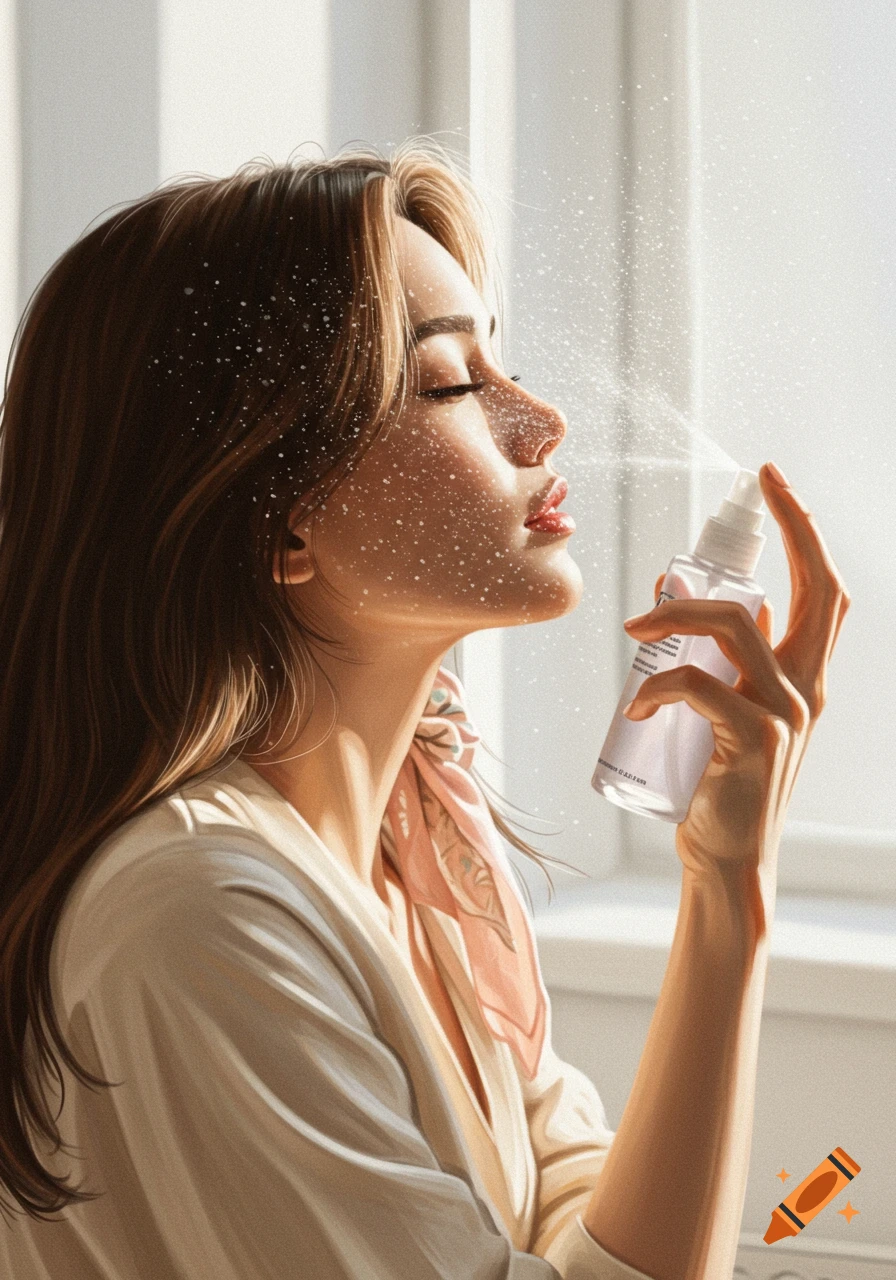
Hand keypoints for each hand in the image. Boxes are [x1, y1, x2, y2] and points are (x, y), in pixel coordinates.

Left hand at [621, 463, 849, 888]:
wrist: (724, 856)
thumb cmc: (715, 782)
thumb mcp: (725, 711)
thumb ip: (718, 660)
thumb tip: (680, 595)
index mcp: (802, 677)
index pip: (824, 591)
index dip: (806, 533)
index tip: (775, 484)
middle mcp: (806, 688)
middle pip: (818, 591)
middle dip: (794, 529)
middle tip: (760, 487)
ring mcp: (785, 714)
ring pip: (737, 628)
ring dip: (679, 614)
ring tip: (636, 630)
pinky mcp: (753, 740)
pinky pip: (700, 685)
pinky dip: (658, 684)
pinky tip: (635, 707)